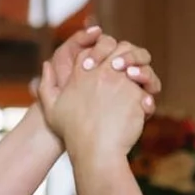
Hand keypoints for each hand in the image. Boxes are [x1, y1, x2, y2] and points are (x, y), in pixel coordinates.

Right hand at [37, 27, 156, 164]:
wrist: (94, 151)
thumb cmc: (72, 133)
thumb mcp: (51, 107)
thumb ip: (46, 84)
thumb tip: (47, 64)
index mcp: (83, 71)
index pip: (100, 44)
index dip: (108, 50)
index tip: (112, 64)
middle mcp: (103, 72)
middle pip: (123, 47)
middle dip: (131, 55)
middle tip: (132, 70)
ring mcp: (121, 82)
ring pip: (140, 64)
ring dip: (144, 74)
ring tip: (141, 87)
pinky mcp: (137, 95)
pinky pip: (148, 89)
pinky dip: (148, 98)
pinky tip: (144, 109)